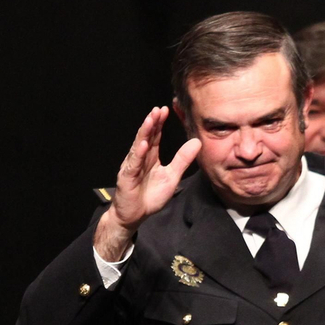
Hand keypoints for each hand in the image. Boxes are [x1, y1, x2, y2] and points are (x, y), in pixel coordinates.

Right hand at [94, 107, 200, 261]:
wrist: (135, 215)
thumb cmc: (150, 196)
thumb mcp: (172, 176)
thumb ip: (183, 160)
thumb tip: (197, 142)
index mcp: (150, 157)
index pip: (155, 136)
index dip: (159, 123)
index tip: (166, 109)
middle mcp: (140, 158)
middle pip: (146, 137)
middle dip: (152, 122)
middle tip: (159, 109)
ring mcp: (132, 166)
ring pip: (138, 146)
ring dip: (144, 133)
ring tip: (151, 119)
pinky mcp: (127, 178)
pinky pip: (133, 164)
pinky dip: (138, 154)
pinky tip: (144, 144)